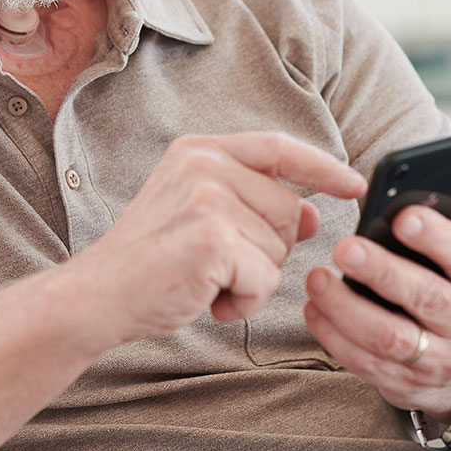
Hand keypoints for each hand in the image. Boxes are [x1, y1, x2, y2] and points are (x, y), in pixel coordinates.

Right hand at [69, 132, 367, 345]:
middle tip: (220, 266)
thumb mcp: (200, 216)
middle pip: (289, 208)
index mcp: (199, 150)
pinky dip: (244, 302)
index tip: (354, 183)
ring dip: (252, 280)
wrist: (97, 296)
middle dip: (269, 250)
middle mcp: (204, 165)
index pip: (278, 148)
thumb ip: (253, 204)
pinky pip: (266, 278)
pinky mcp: (213, 239)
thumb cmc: (148, 262)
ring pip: (280, 248)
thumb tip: (313, 212)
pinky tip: (207, 298)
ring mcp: (208, 199)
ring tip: (206, 281)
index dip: (322, 166)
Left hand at [303, 188, 450, 420]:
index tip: (402, 217)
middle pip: (428, 299)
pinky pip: (366, 363)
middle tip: (345, 247)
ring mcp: (443, 363)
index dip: (439, 238)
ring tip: (318, 277)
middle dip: (383, 272)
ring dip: (347, 307)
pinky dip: (334, 336)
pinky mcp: (407, 386)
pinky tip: (315, 308)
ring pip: (390, 338)